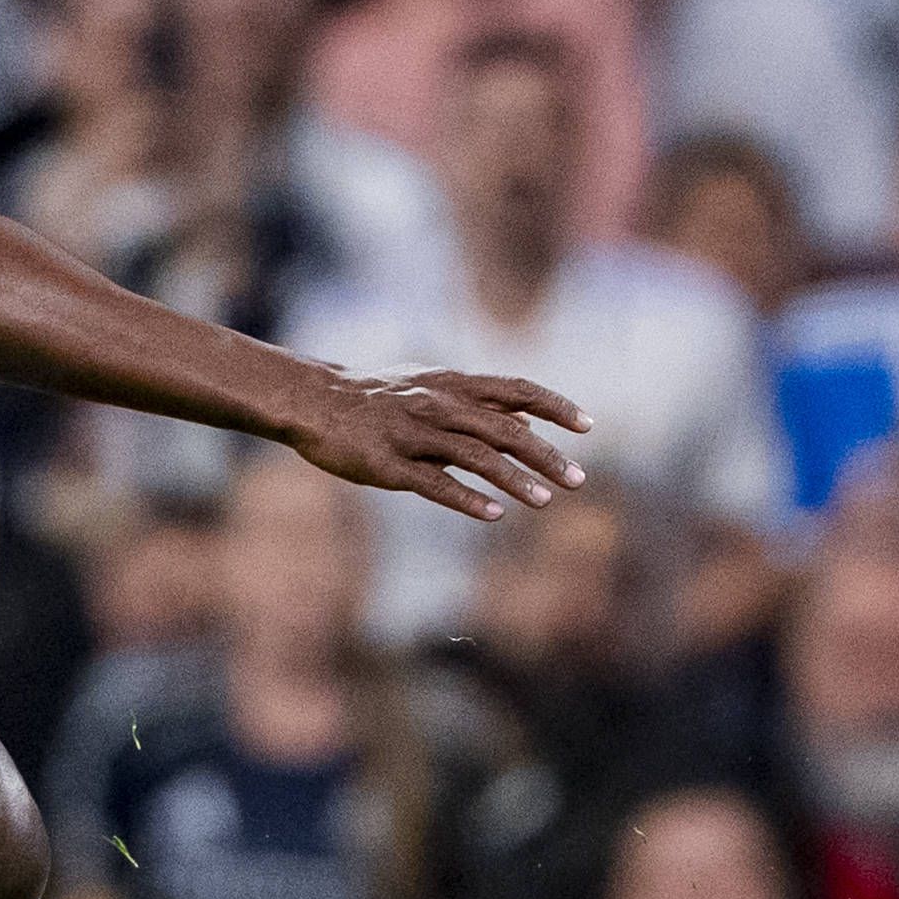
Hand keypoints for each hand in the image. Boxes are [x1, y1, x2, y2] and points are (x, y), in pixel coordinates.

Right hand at [290, 371, 588, 522]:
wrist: (312, 400)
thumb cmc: (374, 396)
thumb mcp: (428, 384)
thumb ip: (476, 401)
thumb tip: (525, 415)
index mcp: (451, 383)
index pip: (516, 389)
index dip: (554, 406)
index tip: (587, 426)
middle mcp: (438, 404)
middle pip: (505, 429)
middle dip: (545, 455)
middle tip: (577, 480)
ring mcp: (413, 434)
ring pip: (475, 457)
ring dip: (515, 480)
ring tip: (545, 502)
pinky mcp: (388, 464)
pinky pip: (434, 484)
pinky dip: (467, 499)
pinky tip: (493, 515)